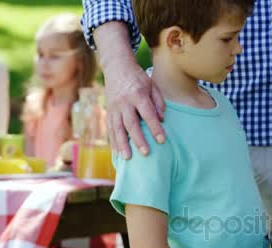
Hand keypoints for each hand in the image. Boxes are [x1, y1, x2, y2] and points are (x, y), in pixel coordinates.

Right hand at [94, 22, 165, 158]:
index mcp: (138, 94)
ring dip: (122, 144)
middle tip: (146, 153)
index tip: (162, 140)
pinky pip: (110, 127)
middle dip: (138, 139)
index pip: (147, 114)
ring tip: (127, 157)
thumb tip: (162, 119)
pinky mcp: (108, 110)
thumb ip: (158, 102)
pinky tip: (117, 151)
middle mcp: (124, 102)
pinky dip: (113, 140)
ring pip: (117, 128)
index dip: (155, 127)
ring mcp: (114, 107)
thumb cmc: (138, 77)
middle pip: (131, 123)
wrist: (117, 67)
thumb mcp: (152, 85)